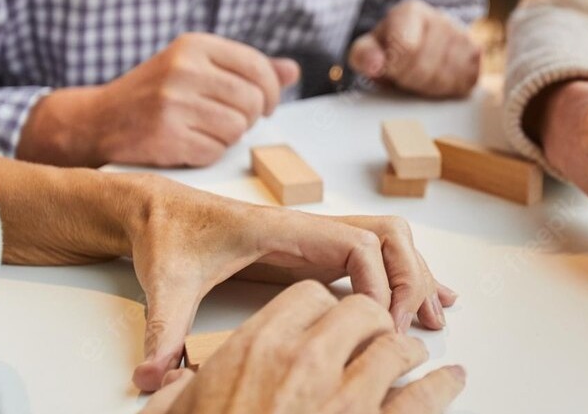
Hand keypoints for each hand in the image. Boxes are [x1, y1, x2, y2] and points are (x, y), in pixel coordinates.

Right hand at [17, 33, 299, 166]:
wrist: (98, 120)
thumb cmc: (156, 93)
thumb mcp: (196, 67)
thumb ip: (245, 68)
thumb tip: (293, 71)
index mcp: (194, 45)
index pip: (258, 67)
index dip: (270, 91)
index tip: (264, 104)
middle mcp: (183, 69)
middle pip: (252, 101)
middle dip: (248, 117)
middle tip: (229, 120)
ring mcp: (173, 102)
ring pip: (237, 128)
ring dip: (228, 136)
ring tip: (203, 129)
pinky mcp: (166, 136)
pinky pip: (215, 151)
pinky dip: (208, 153)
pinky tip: (187, 143)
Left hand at [129, 179, 455, 392]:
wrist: (157, 210)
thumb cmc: (166, 238)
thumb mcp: (165, 284)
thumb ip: (163, 329)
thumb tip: (150, 377)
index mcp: (281, 230)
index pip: (354, 243)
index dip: (377, 283)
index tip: (380, 325)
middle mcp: (307, 228)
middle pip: (387, 235)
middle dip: (411, 277)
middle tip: (417, 327)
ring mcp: (314, 238)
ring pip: (388, 242)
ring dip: (416, 275)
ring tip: (437, 317)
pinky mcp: (312, 251)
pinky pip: (373, 256)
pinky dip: (403, 275)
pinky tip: (426, 299)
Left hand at [348, 0, 479, 97]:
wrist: (422, 40)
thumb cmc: (391, 48)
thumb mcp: (369, 48)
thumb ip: (364, 55)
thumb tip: (375, 64)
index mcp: (410, 12)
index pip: (405, 47)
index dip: (395, 67)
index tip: (390, 68)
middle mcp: (440, 17)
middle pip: (424, 68)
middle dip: (409, 80)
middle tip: (403, 76)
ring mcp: (462, 34)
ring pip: (444, 78)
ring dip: (427, 87)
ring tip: (419, 77)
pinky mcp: (476, 52)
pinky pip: (462, 83)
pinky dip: (447, 88)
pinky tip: (437, 78)